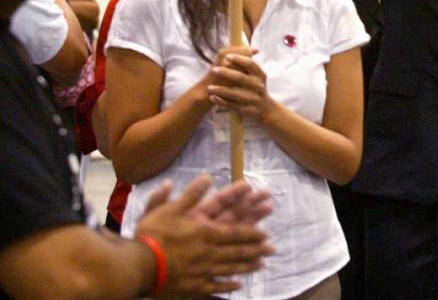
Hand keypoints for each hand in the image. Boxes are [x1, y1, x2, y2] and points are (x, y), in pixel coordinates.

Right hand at [136, 175, 272, 297]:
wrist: (138, 266)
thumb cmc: (152, 235)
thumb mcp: (170, 208)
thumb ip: (190, 194)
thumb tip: (207, 177)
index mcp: (206, 232)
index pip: (235, 232)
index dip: (252, 233)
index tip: (266, 234)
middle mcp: (209, 252)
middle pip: (237, 251)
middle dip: (256, 249)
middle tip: (272, 249)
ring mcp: (202, 271)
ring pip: (230, 269)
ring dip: (247, 266)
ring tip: (261, 265)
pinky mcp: (193, 286)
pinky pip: (215, 287)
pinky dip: (228, 286)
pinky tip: (238, 286)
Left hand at [207, 47, 274, 121]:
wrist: (265, 109)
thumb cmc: (256, 87)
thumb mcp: (256, 75)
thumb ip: (248, 62)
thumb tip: (244, 46)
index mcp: (260, 75)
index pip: (250, 64)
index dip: (239, 59)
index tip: (227, 56)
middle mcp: (259, 86)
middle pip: (241, 78)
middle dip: (226, 73)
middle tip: (213, 70)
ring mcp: (254, 99)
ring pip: (235, 94)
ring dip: (221, 90)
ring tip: (209, 88)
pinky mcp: (248, 110)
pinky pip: (232, 106)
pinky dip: (221, 102)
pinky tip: (213, 98)